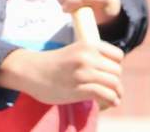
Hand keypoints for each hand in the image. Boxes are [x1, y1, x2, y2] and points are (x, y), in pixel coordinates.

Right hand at [0, 40, 123, 108]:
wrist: (32, 71)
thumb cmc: (55, 63)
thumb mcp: (76, 51)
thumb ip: (93, 57)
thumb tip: (113, 72)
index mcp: (89, 45)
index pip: (118, 56)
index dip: (117, 66)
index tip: (110, 74)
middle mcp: (87, 57)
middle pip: (117, 71)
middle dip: (117, 82)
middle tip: (113, 90)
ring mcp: (82, 73)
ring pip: (113, 83)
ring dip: (117, 93)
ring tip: (115, 99)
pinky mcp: (78, 89)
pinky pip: (104, 94)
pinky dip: (110, 100)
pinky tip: (110, 104)